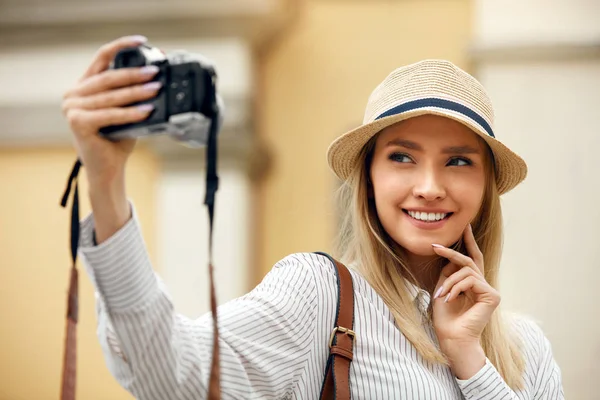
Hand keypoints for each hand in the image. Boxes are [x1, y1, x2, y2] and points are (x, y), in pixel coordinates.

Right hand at [62, 35, 159, 188]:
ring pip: (111, 96)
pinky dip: (130, 112)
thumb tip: (157, 78)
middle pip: (109, 77)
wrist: (107, 169)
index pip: (102, 58)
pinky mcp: (77, 122)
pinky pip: (110, 114)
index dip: (121, 46)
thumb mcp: (126, 110)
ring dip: (137, 92)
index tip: (142, 41)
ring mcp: (72, 108)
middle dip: (135, 74)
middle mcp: (73, 94)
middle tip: (155, 71)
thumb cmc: (117, 139)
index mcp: (83, 86)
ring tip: (156, 89)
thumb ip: (133, 94)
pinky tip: (147, 110)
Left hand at [430, 224, 499, 377]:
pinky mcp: (492, 296)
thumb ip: (449, 272)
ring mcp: (489, 290)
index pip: (472, 259)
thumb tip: (452, 258)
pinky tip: (449, 299)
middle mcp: (482, 285)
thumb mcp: (443, 288)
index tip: (464, 227)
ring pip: (466, 271)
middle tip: (436, 246)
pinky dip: (456, 288)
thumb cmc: (445, 317)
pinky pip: (471, 281)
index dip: (469, 242)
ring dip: (449, 281)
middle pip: (470, 260)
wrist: (452, 337)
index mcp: (472, 284)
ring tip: (440, 295)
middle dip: (452, 252)